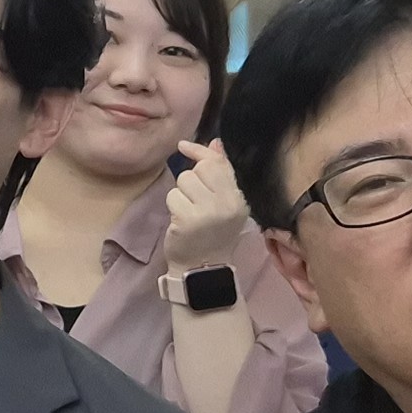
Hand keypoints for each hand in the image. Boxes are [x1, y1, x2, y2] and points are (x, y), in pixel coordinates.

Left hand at [158, 139, 253, 271]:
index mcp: (238, 199)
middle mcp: (226, 203)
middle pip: (198, 169)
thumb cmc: (212, 234)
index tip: (183, 146)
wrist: (202, 269)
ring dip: (180, 194)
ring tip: (189, 212)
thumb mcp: (224, 204)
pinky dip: (173, 206)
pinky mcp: (188, 219)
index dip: (200, 152)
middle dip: (191, 180)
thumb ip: (221, 173)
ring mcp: (207, 211)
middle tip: (195, 201)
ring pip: (183, 181)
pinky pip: (173, 196)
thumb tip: (214, 143)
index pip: (218, 163)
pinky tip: (181, 221)